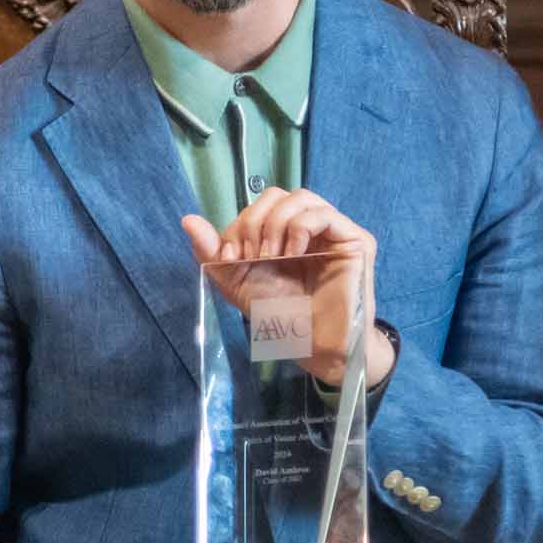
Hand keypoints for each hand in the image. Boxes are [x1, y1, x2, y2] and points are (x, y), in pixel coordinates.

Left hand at [184, 191, 395, 386]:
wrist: (311, 346)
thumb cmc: (280, 317)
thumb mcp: (237, 282)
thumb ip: (213, 253)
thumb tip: (187, 219)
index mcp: (285, 234)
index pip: (260, 207)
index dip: (240, 225)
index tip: (231, 258)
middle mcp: (311, 228)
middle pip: (278, 195)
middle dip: (254, 221)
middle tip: (251, 256)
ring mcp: (335, 232)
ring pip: (301, 198)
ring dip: (275, 224)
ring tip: (271, 257)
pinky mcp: (356, 241)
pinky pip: (323, 215)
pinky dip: (299, 229)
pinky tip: (292, 254)